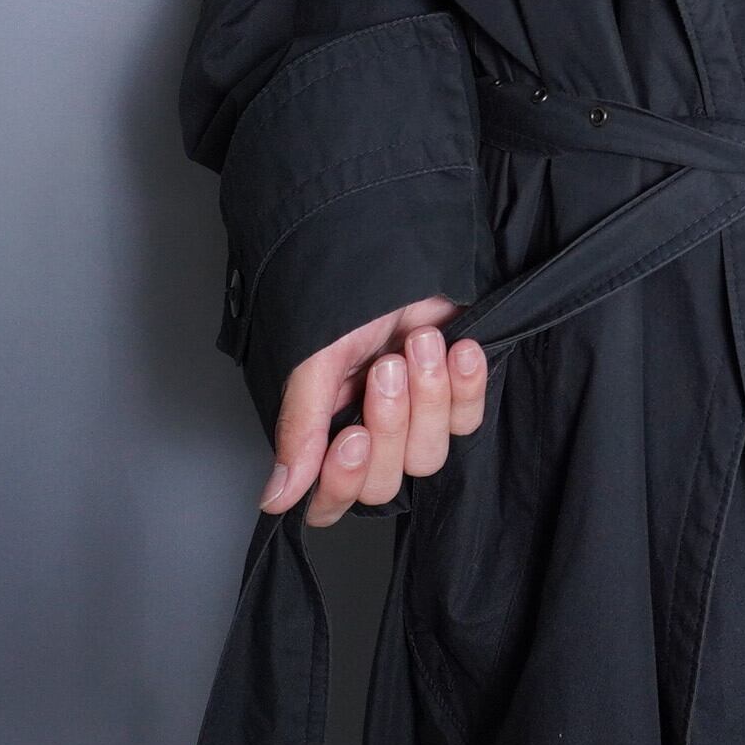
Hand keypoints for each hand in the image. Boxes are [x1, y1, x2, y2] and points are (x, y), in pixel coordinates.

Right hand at [255, 294, 489, 525]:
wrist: (400, 245)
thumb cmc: (349, 294)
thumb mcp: (315, 356)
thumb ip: (300, 427)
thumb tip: (277, 498)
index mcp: (328, 429)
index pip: (331, 499)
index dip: (343, 482)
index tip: (353, 437)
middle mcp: (373, 432)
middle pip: (385, 482)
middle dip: (390, 423)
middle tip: (386, 367)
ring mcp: (417, 417)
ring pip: (428, 454)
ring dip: (427, 396)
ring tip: (420, 341)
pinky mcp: (458, 395)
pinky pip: (468, 419)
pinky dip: (465, 385)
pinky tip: (459, 348)